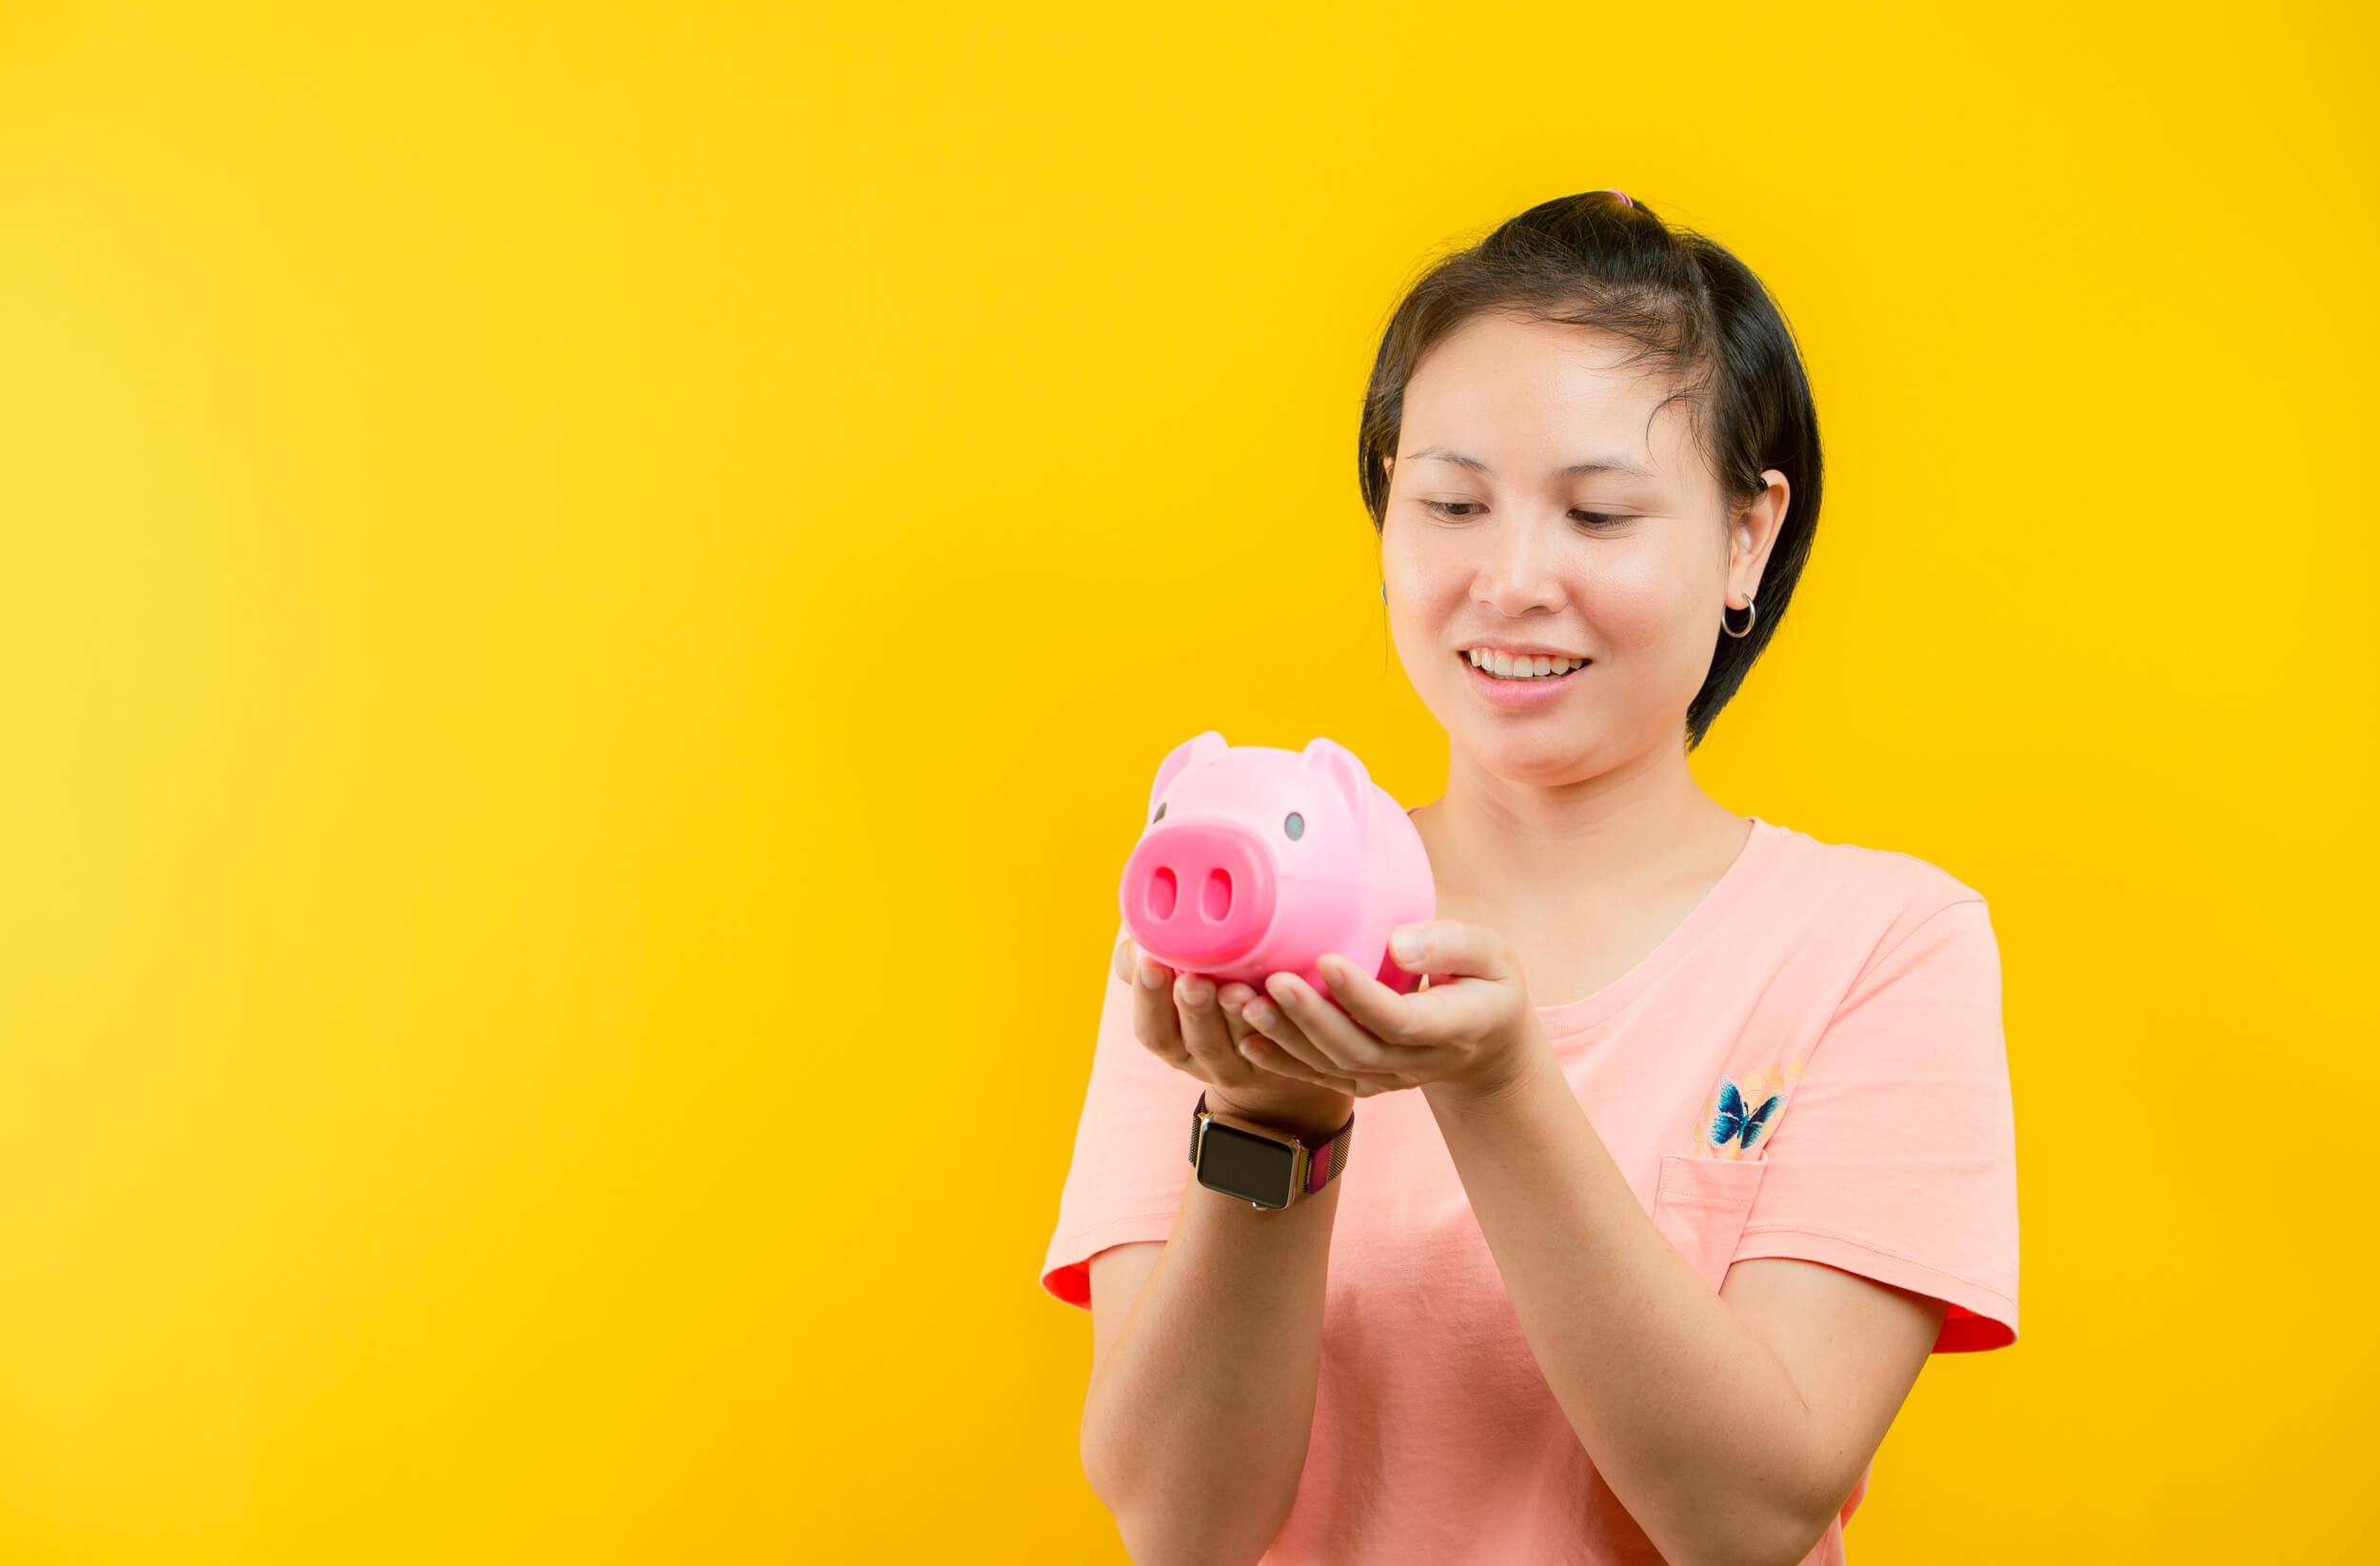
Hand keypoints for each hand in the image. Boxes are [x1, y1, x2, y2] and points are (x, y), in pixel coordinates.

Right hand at [1113, 936, 1354, 1136]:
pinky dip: (1278, 1024)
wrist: (1266, 1029)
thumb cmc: (1210, 983)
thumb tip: (1136, 943)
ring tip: (1237, 989)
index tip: (1150, 962)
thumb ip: (1157, 959)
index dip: (1149, 999)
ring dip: (1236, 1017)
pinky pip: (1281, 1046)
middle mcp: (1205, 1061)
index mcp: (1172, 1041)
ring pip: (1240, 1046)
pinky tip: (1278, 998)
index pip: (1153, 1030)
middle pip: (1197, 1042)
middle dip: (1194, 1010)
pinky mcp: (1284, 1060)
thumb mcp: (1176, 976)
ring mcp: (1247, 1065)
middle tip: (1194, 980)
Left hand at [1234, 921, 1548, 1103]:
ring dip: (1283, 1036)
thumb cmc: (1486, 983)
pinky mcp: (1363, 1082)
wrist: (1486, 1045)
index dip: (1360, 995)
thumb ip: (1450, 944)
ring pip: (1330, 1066)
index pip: (1400, 1019)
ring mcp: (1388, 1078)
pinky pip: (1318, 1077)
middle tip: (1271, 981)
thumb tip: (1397, 943)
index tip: (1326, 959)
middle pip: (1355, 1048)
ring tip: (1242, 1002)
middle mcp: (1418, 1062)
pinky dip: (1280, 1060)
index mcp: (1454, 1027)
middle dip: (1310, 1017)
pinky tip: (1245, 1037)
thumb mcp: (1490, 955)